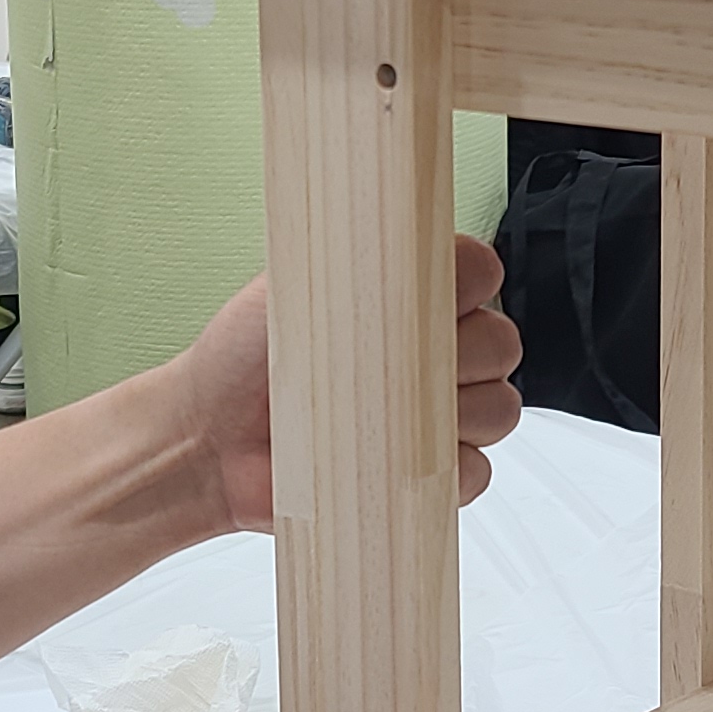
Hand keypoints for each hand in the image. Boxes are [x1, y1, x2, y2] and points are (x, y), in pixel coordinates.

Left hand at [172, 235, 524, 536]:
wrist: (211, 435)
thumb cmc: (242, 358)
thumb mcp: (291, 284)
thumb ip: (354, 258)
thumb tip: (400, 236)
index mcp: (408, 298)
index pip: (481, 273)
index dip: (467, 284)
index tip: (423, 299)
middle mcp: (434, 352)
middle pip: (502, 344)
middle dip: (464, 354)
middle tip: (397, 365)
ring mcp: (438, 416)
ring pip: (499, 410)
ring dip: (458, 415)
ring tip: (389, 417)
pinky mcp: (430, 475)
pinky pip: (476, 471)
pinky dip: (450, 471)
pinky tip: (396, 462)